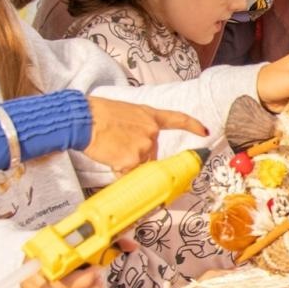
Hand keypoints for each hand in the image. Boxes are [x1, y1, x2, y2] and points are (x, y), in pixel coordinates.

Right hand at [84, 98, 207, 172]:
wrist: (84, 119)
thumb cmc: (97, 114)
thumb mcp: (124, 113)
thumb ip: (137, 127)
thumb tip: (137, 145)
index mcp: (149, 116)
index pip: (177, 119)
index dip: (193, 125)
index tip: (204, 131)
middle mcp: (151, 132)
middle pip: (151, 153)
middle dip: (137, 156)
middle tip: (118, 146)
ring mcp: (143, 147)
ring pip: (139, 165)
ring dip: (126, 163)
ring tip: (111, 149)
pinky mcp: (132, 161)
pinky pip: (128, 173)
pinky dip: (118, 170)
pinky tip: (109, 157)